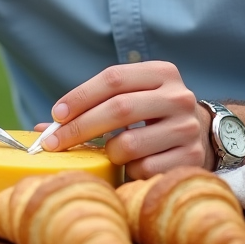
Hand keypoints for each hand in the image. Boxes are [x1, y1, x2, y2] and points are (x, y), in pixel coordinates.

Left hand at [34, 61, 207, 179]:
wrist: (200, 134)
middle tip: (54, 143)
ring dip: (108, 153)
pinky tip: (132, 165)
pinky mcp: (191, 158)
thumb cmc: (150, 114)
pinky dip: (129, 171)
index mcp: (162, 72)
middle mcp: (178, 96)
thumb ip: (92, 106)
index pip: (113, 78)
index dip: (80, 96)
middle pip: (118, 108)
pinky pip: (143, 169)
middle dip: (80, 127)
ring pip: (129, 144)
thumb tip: (44, 129)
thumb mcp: (130, 98)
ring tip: (109, 153)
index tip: (56, 115)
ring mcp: (187, 128)